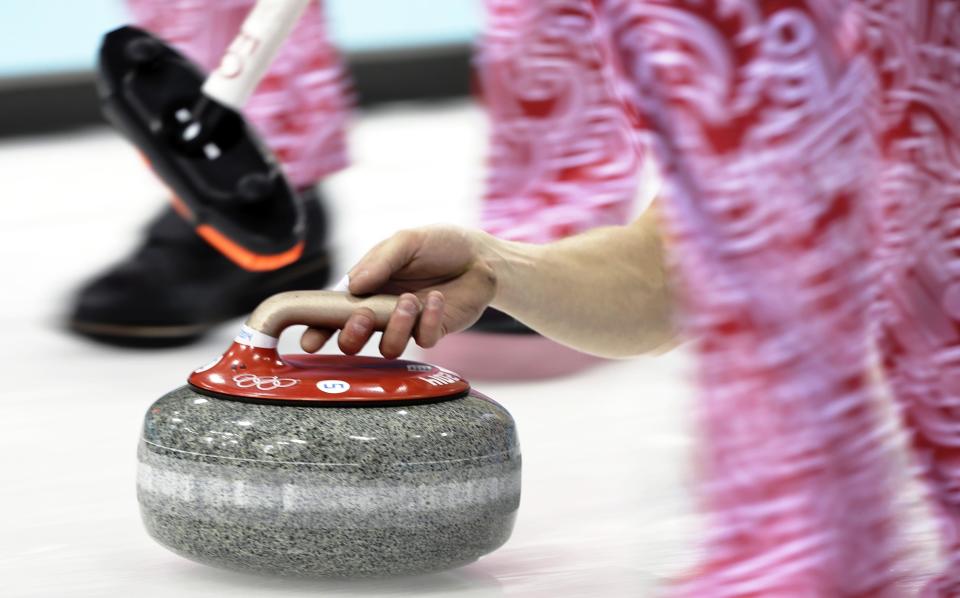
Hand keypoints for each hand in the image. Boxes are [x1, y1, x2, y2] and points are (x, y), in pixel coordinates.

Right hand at [301, 226, 498, 357]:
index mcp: (366, 288)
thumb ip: (379, 261)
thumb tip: (352, 285)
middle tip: (366, 317)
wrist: (481, 255)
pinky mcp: (432, 331)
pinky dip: (428, 319)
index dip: (317, 329)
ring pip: (387, 348)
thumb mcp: (406, 241)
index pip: (333, 312)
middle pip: (353, 341)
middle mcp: (381, 310)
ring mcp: (406, 324)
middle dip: (352, 335)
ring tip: (411, 299)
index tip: (309, 342)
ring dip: (396, 327)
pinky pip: (423, 340)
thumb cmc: (439, 244)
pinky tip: (436, 298)